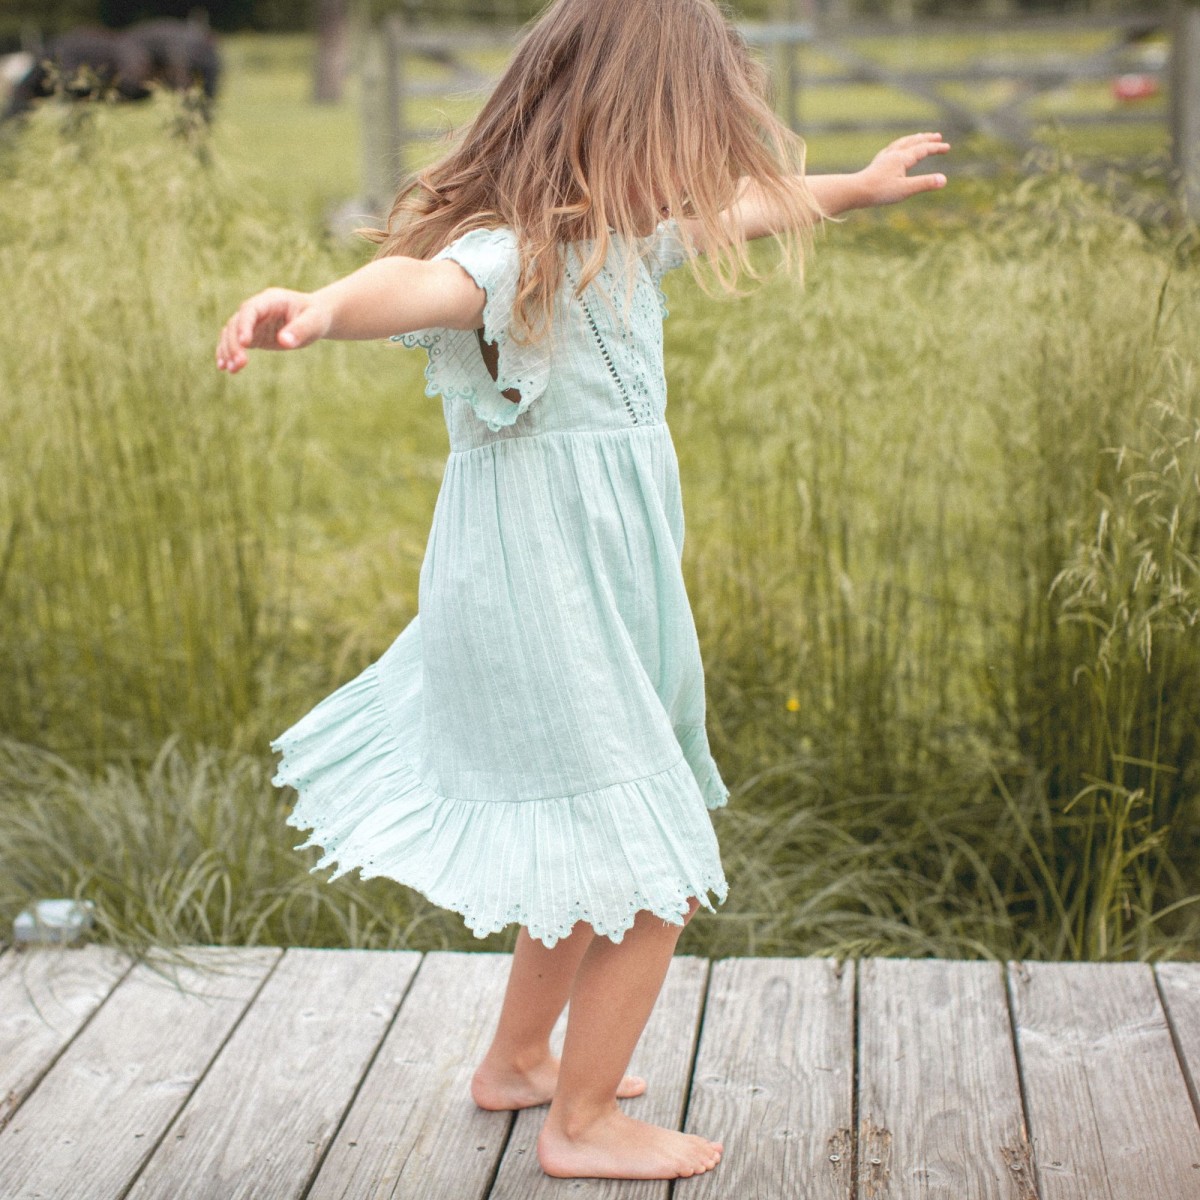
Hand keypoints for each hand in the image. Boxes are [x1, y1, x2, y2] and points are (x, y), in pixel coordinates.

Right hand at [216, 288, 332, 373]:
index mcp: (270, 300)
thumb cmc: (316, 316)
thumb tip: (284, 342)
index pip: (250, 309)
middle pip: (236, 323)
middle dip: (235, 343)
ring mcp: (253, 322)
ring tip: (230, 369)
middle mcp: (257, 309)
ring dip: (228, 350)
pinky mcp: (253, 335)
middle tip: (240, 364)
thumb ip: (300, 330)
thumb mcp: (314, 321)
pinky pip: (235, 343)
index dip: (244, 325)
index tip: (245, 343)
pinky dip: (228, 353)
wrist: (316, 317)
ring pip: (231, 333)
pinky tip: (225, 368)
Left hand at [855, 133, 950, 207]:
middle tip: (937, 136)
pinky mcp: (876, 164)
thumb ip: (924, 183)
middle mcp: (893, 154)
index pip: (923, 149)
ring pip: (901, 143)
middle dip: (926, 139)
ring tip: (918, 137)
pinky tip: (895, 150)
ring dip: (912, 139)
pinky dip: (898, 146)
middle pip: (912, 142)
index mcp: (902, 158)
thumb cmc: (879, 191)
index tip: (947, 147)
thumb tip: (944, 180)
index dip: (935, 148)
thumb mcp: (905, 189)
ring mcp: (883, 158)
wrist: (855, 191)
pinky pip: (890, 149)